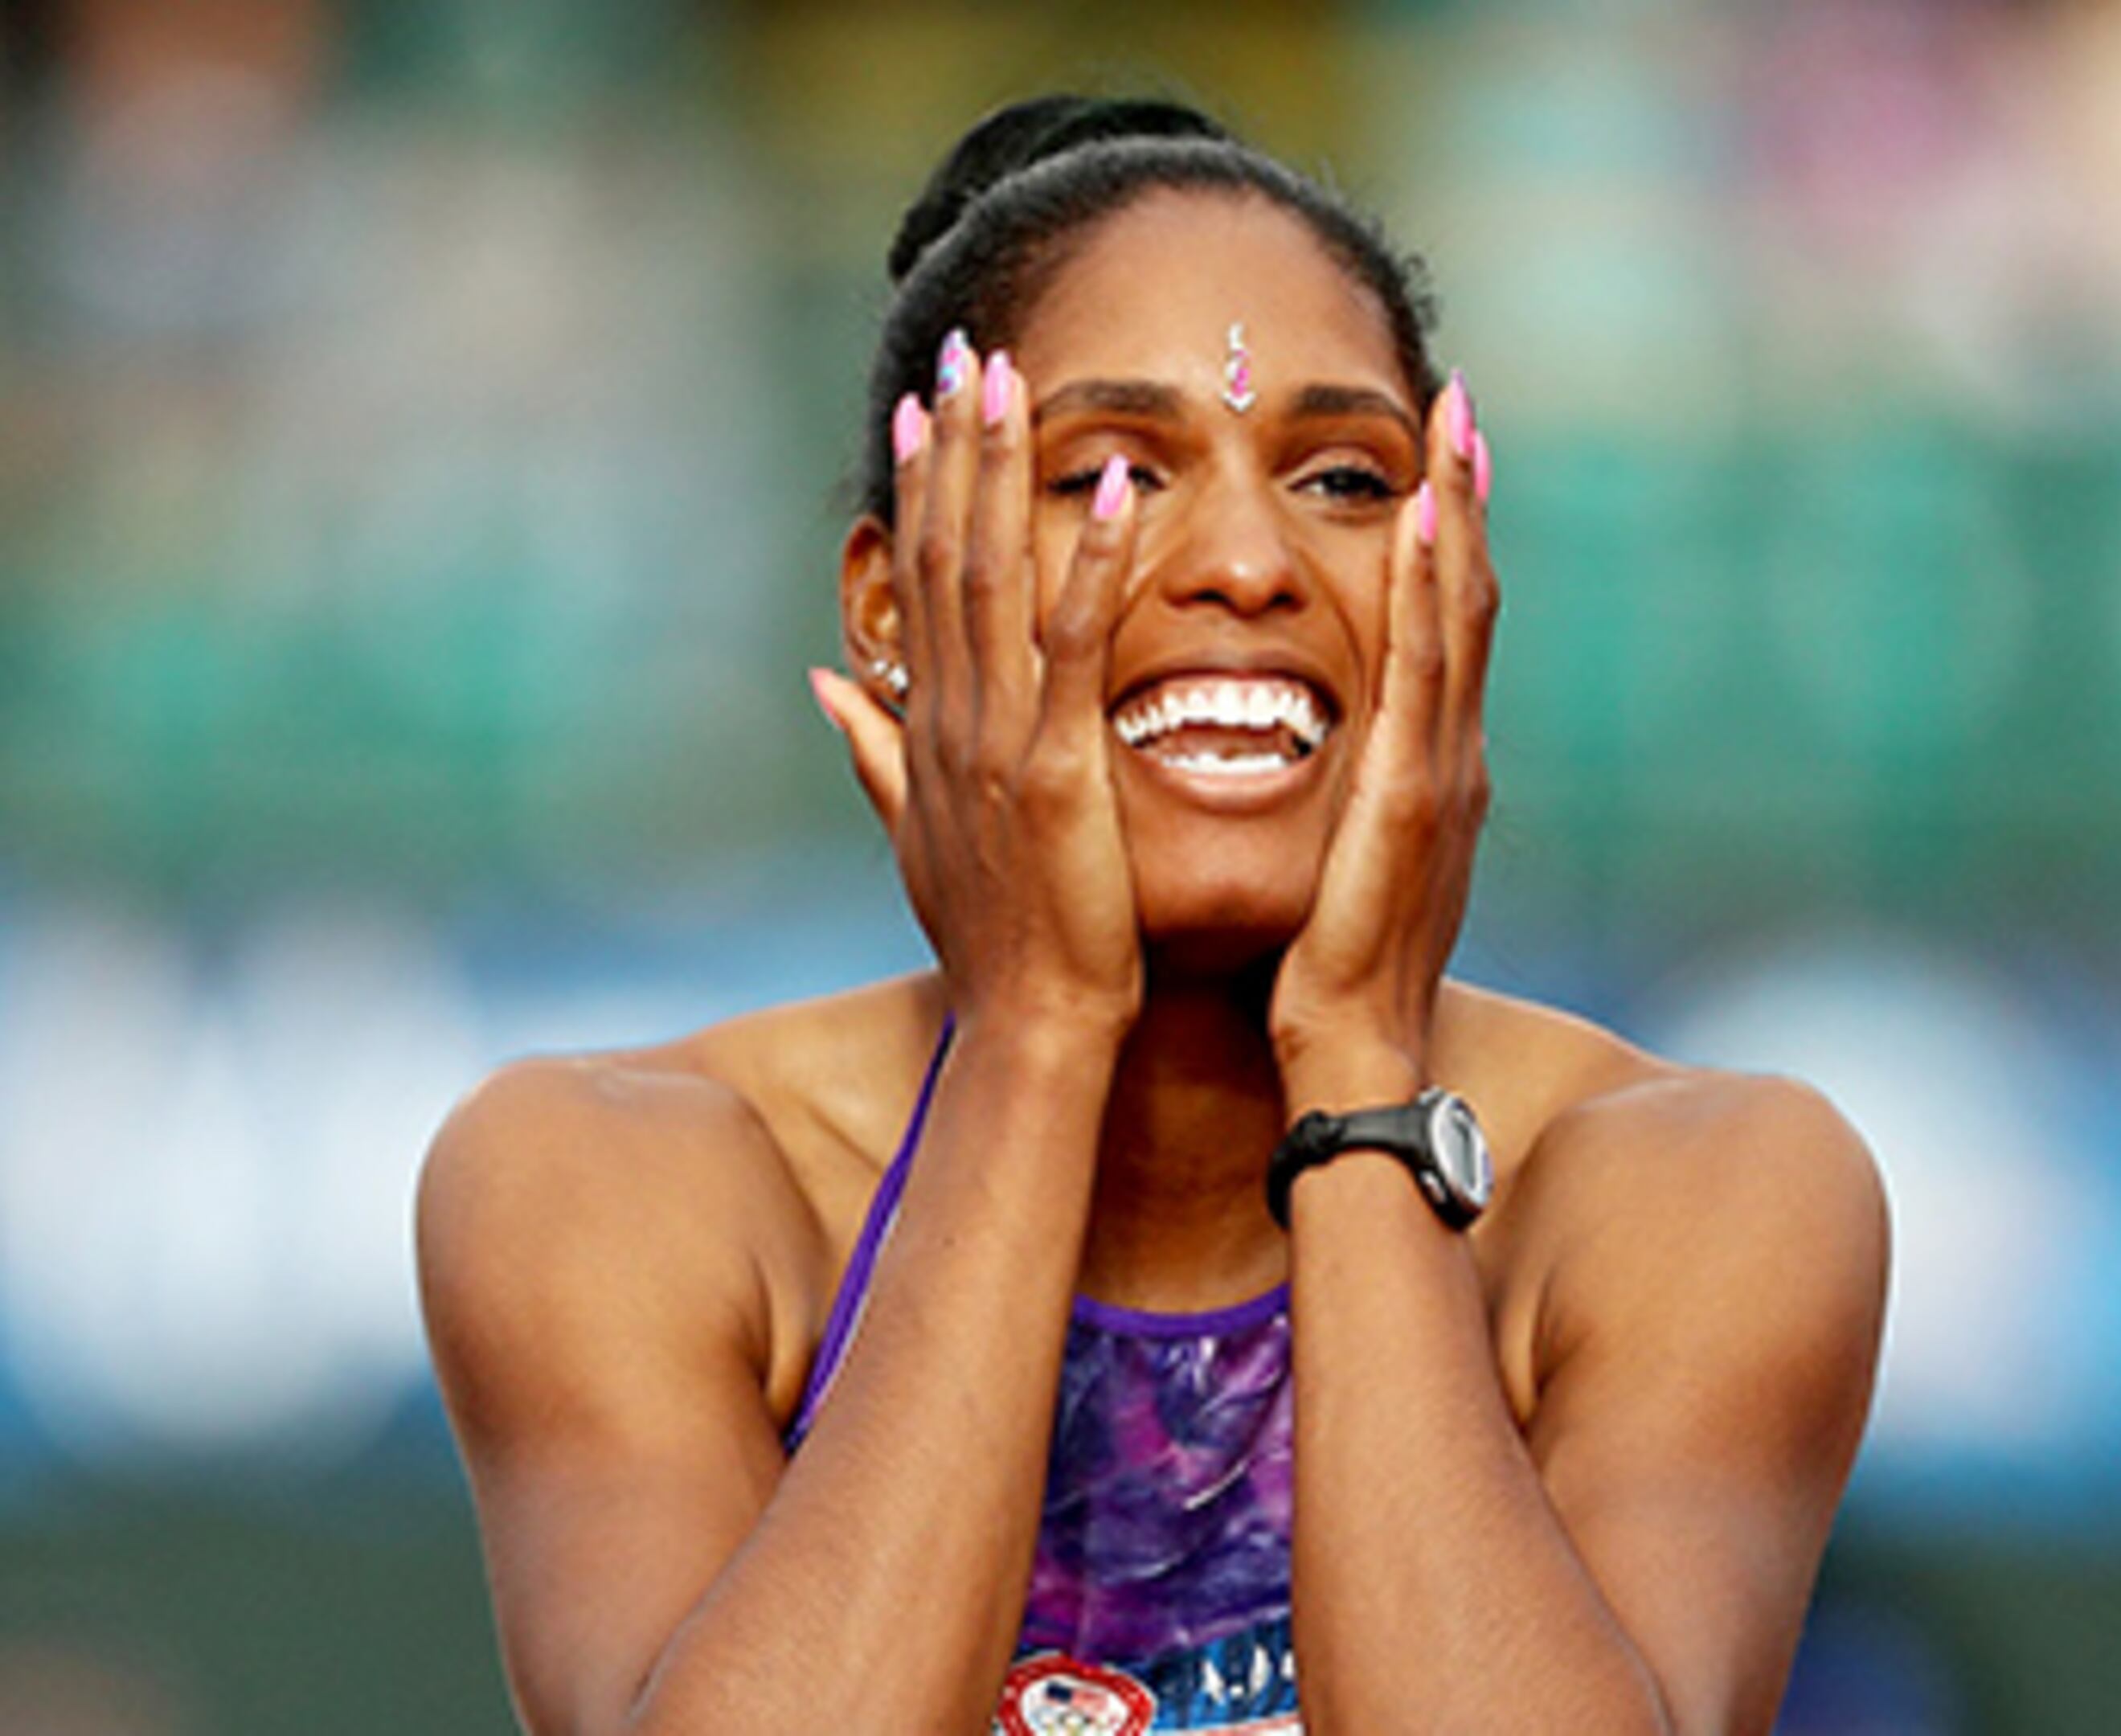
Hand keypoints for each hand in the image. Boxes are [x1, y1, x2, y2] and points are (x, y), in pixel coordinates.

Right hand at [811, 333, 1145, 1034]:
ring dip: (1000, 474)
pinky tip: (1116, 494)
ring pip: (993, 578)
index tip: (923, 402)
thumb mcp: (921, 836)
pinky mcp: (1060, 767)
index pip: (924, 578)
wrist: (1034, 1026)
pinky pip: (1075, 647)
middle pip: (946, 553)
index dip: (922, 483)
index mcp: (935, 728)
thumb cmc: (998, 943)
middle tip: (963, 350)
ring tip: (1012, 382)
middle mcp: (955, 718)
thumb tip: (825, 682)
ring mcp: (1002, 739)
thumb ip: (873, 751)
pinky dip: (1090, 566)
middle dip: (951, 447)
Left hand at [1270, 377, 1496, 1104]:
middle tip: (1457, 399)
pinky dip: (1432, 591)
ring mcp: (1444, 772)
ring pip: (1460, 616)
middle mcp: (1453, 754)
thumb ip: (1344, 800)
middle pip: (1466, 599)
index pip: (1443, 629)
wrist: (1351, 1058)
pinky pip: (1425, 673)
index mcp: (1429, 767)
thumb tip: (1327, 754)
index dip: (1445, 539)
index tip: (1436, 456)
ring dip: (1458, 515)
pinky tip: (1425, 523)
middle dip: (1467, 498)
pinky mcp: (1415, 797)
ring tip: (1453, 424)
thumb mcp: (1342, 865)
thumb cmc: (1330, 974)